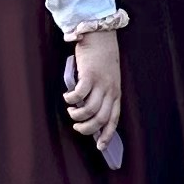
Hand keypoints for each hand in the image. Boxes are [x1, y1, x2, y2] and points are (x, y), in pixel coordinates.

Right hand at [61, 27, 122, 146]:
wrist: (101, 36)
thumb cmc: (102, 59)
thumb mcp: (107, 80)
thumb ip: (101, 95)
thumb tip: (88, 113)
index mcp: (116, 94)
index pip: (114, 120)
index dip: (107, 135)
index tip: (100, 147)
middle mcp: (111, 91)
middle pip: (100, 119)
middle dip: (87, 129)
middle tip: (77, 126)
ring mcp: (101, 84)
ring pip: (89, 110)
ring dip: (77, 115)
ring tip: (71, 111)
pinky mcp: (89, 76)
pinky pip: (79, 95)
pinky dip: (70, 100)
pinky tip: (67, 97)